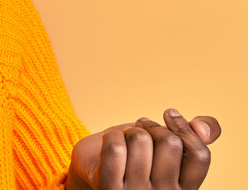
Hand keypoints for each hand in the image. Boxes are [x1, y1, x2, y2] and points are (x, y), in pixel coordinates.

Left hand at [66, 109, 220, 188]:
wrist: (94, 167)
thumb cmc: (136, 154)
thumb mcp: (169, 143)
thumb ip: (197, 134)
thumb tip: (201, 127)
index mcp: (184, 189)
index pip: (200, 156)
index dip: (186, 130)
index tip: (168, 114)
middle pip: (169, 142)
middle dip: (151, 126)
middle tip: (140, 128)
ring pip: (140, 139)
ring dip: (129, 130)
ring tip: (125, 140)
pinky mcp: (108, 187)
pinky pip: (115, 147)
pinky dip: (111, 135)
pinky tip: (110, 142)